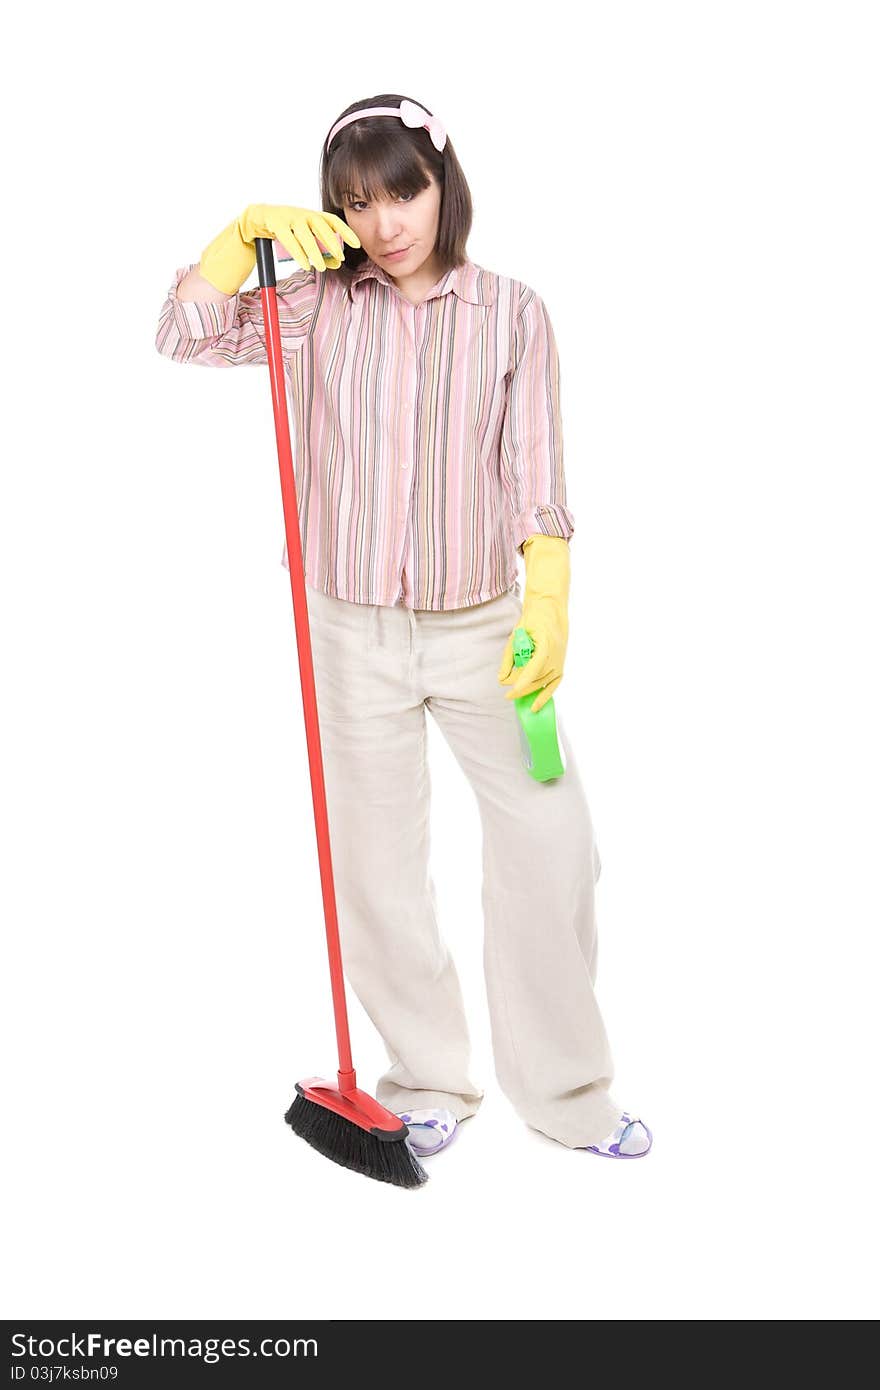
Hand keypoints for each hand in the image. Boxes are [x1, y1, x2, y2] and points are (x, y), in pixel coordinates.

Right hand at [199, 203, 360, 295]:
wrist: (256, 220)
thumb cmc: (284, 231)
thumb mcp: (304, 241)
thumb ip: (320, 251)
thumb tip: (337, 263)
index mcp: (312, 215)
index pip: (332, 221)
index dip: (345, 231)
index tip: (357, 243)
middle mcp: (302, 213)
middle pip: (321, 226)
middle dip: (332, 242)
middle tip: (340, 257)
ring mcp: (288, 216)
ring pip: (304, 234)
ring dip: (314, 252)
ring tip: (320, 266)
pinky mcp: (274, 222)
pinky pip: (288, 239)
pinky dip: (298, 253)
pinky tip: (305, 264)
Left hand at [497, 535, 569, 712]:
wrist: (550, 609)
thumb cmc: (532, 619)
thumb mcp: (516, 635)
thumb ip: (509, 658)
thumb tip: (502, 678)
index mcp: (546, 646)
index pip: (533, 669)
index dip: (522, 682)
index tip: (511, 691)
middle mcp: (556, 656)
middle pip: (537, 679)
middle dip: (521, 688)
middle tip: (507, 695)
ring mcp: (560, 661)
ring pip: (543, 682)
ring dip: (530, 691)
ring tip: (517, 698)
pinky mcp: (561, 665)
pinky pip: (554, 684)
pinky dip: (546, 695)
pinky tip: (536, 706)